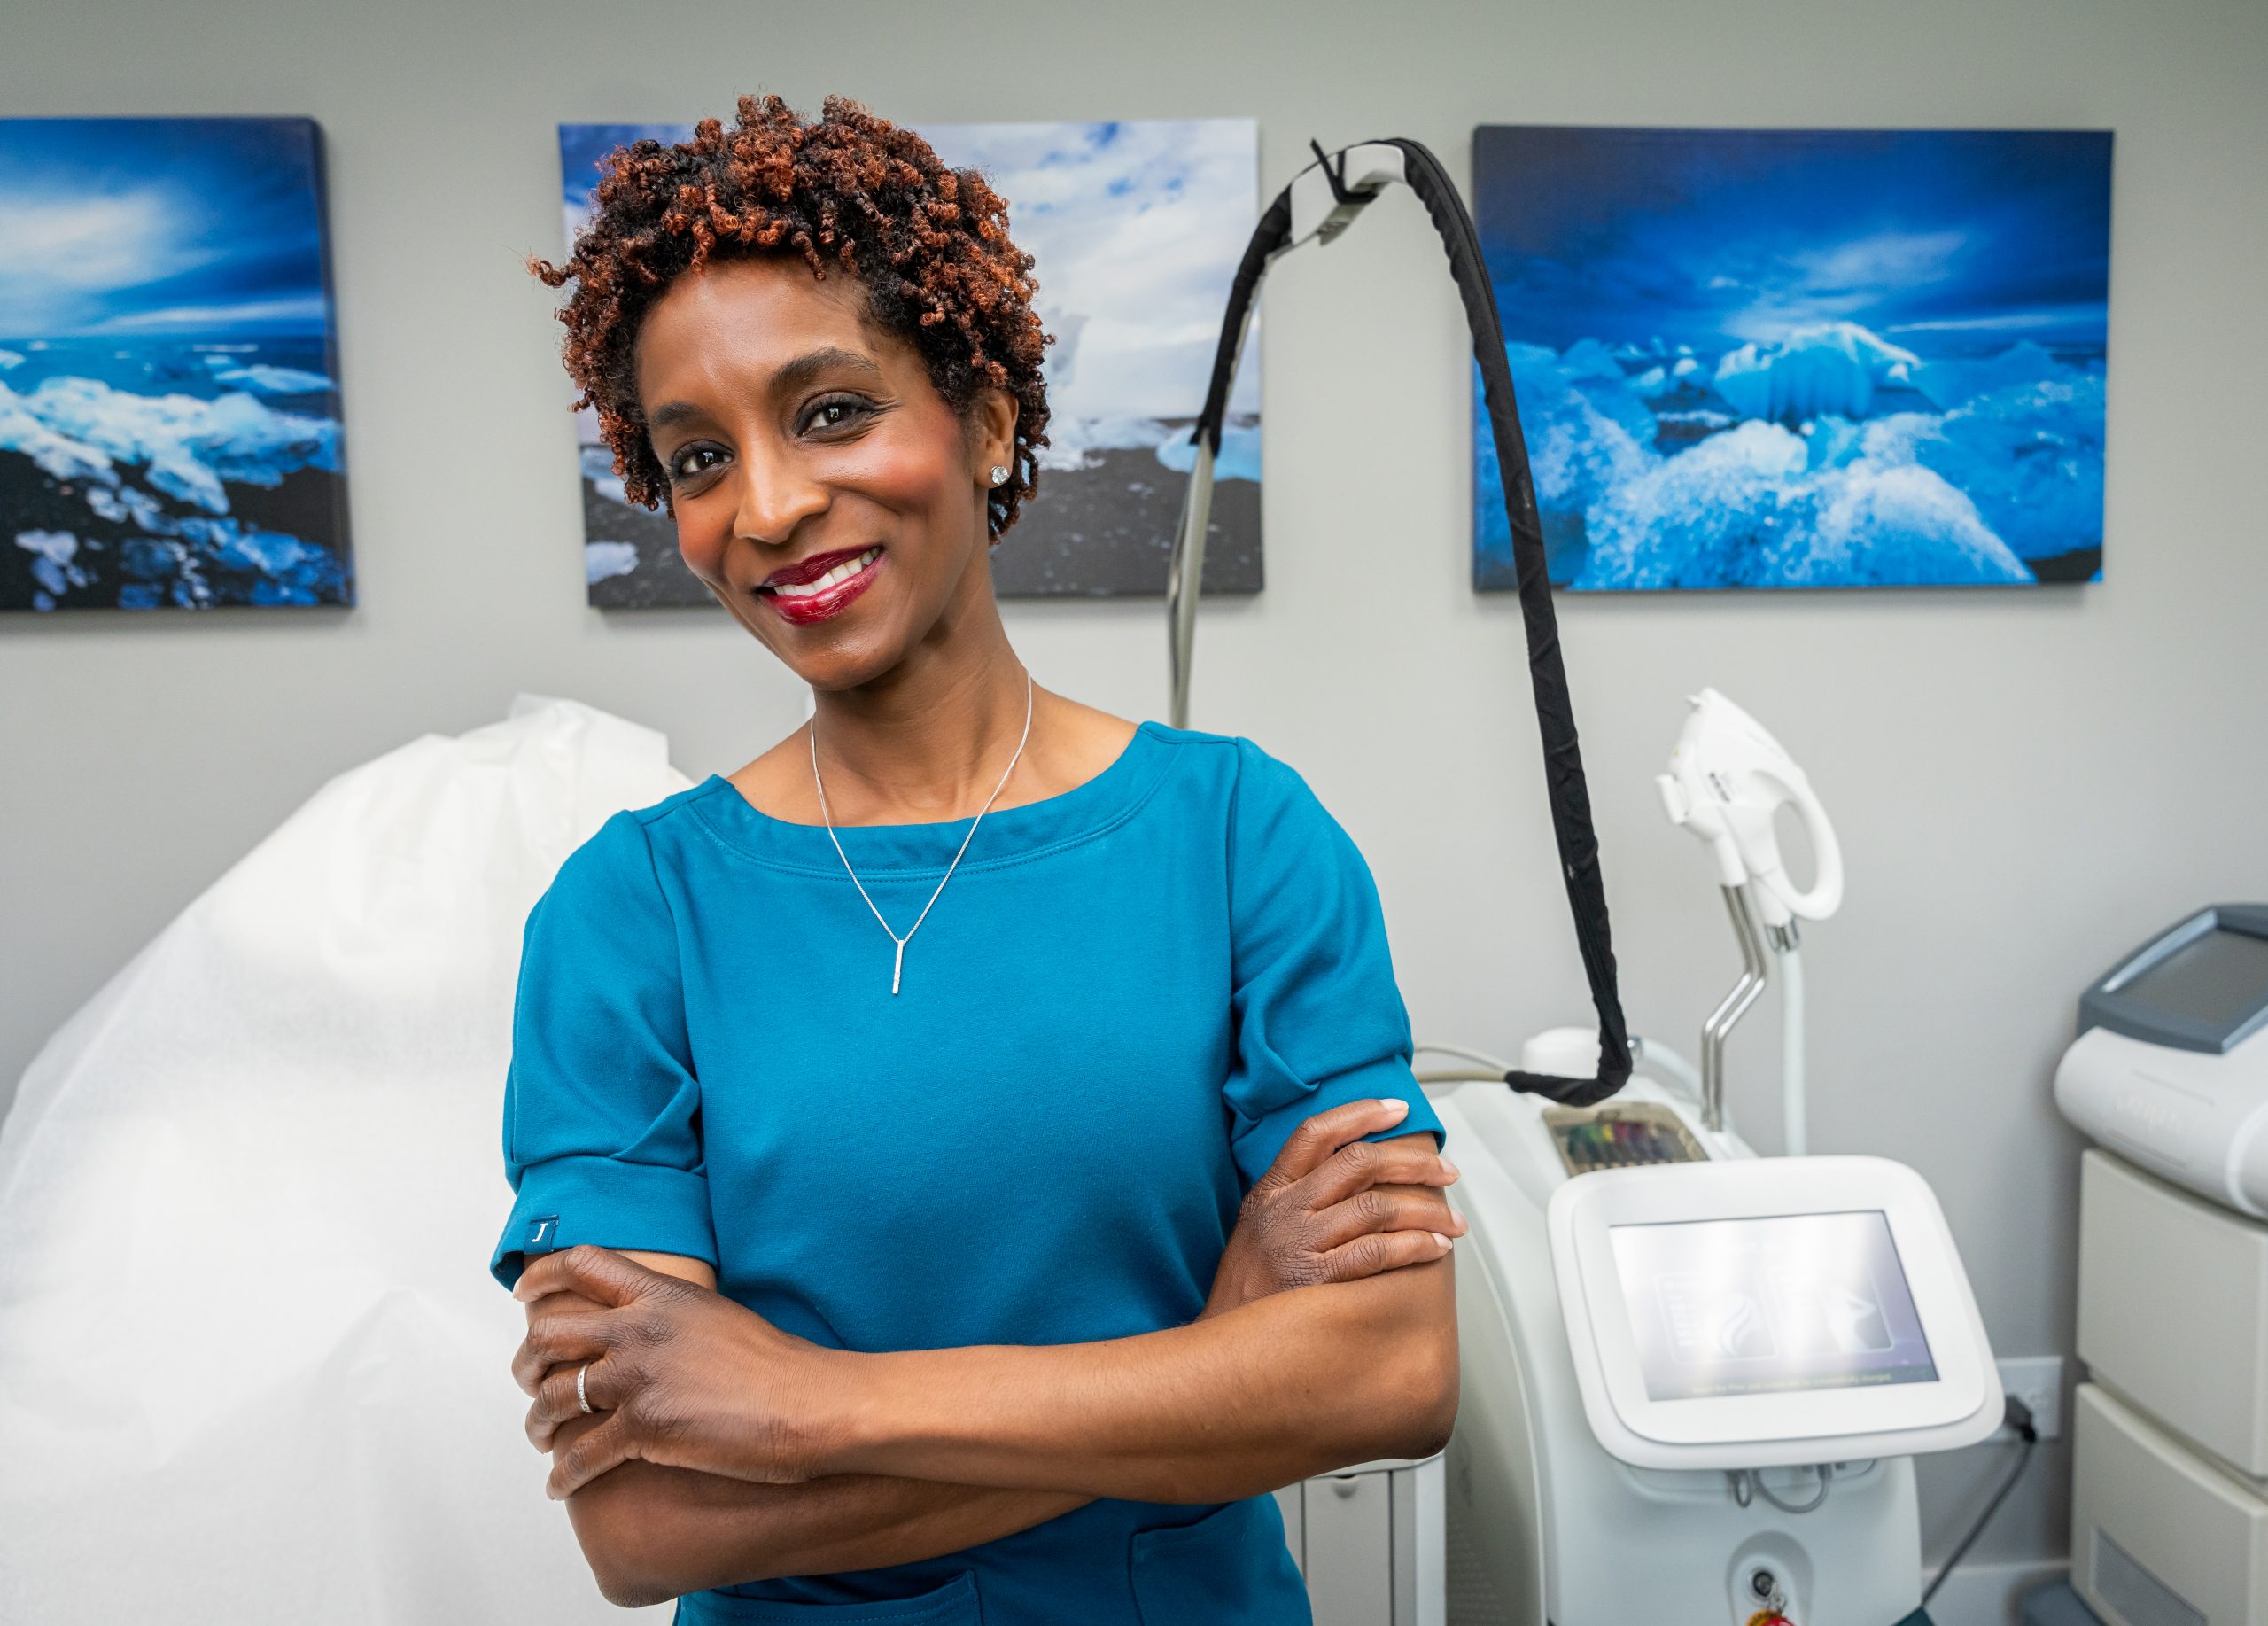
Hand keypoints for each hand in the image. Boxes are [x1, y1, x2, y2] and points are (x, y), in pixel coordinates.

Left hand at [511, 1244, 846, 1499]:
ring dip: (539, 1423)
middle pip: (550, 1334)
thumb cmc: (777, 1366)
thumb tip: (644, 1331)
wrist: (808, 1404)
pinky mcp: (643, 1429)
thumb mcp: (717, 1317)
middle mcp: (638, 1330)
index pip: (582, 1266)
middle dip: (527, 1361)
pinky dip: (563, 1476)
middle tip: (529, 1378)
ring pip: (553, 1397)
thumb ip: (671, 1317)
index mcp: (660, 1295)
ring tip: (543, 1436)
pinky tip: (560, 1486)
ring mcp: (637, 1379)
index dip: (542, 1277)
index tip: (523, 1292)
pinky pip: (580, 1456)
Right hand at [1203, 1097, 1462, 1318]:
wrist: (1223, 1348)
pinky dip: (1415, 1246)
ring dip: (1427, 1210)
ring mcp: (1299, 1244)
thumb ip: (1298, 1196)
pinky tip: (1435, 1248)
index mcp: (1270, 1190)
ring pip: (1377, 1207)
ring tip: (1453, 1220)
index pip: (1317, 1133)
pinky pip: (1377, 1252)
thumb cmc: (1249, 1290)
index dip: (1361, 1114)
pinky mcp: (1317, 1281)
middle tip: (1446, 1173)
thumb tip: (1359, 1173)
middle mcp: (1284, 1210)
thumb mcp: (1257, 1227)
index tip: (1399, 1111)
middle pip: (1358, 1164)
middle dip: (1414, 1163)